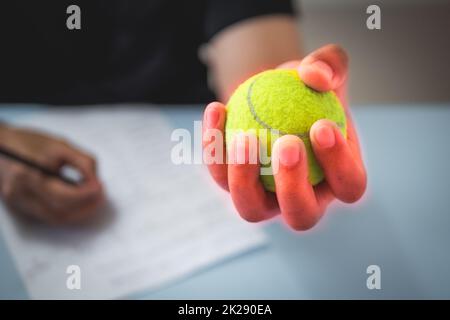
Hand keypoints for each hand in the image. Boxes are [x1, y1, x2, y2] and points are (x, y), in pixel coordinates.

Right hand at [0, 125, 103, 224]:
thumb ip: (82, 163)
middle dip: (85, 207)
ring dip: (77, 213)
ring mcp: (17, 202)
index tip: (101, 188)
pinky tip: (78, 201)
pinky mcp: (18, 206)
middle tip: (101, 196)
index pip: (62, 196)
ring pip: (54, 218)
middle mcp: (20, 192)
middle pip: (59, 212)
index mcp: (29, 174)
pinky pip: (47, 215)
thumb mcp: (61, 145)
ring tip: (93, 200)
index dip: (85, 195)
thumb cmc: (31, 142)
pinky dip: (66, 211)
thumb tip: (96, 182)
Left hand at [202, 44, 366, 230]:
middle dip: (293, 186)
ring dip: (245, 178)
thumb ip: (330, 65)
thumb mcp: (324, 68)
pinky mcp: (234, 186)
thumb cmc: (306, 88)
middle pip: (301, 215)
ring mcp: (265, 199)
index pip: (348, 184)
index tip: (322, 126)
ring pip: (252, 209)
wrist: (274, 95)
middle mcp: (303, 199)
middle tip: (285, 144)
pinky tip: (216, 110)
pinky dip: (215, 147)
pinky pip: (220, 175)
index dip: (339, 163)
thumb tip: (315, 75)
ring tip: (243, 138)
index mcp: (337, 179)